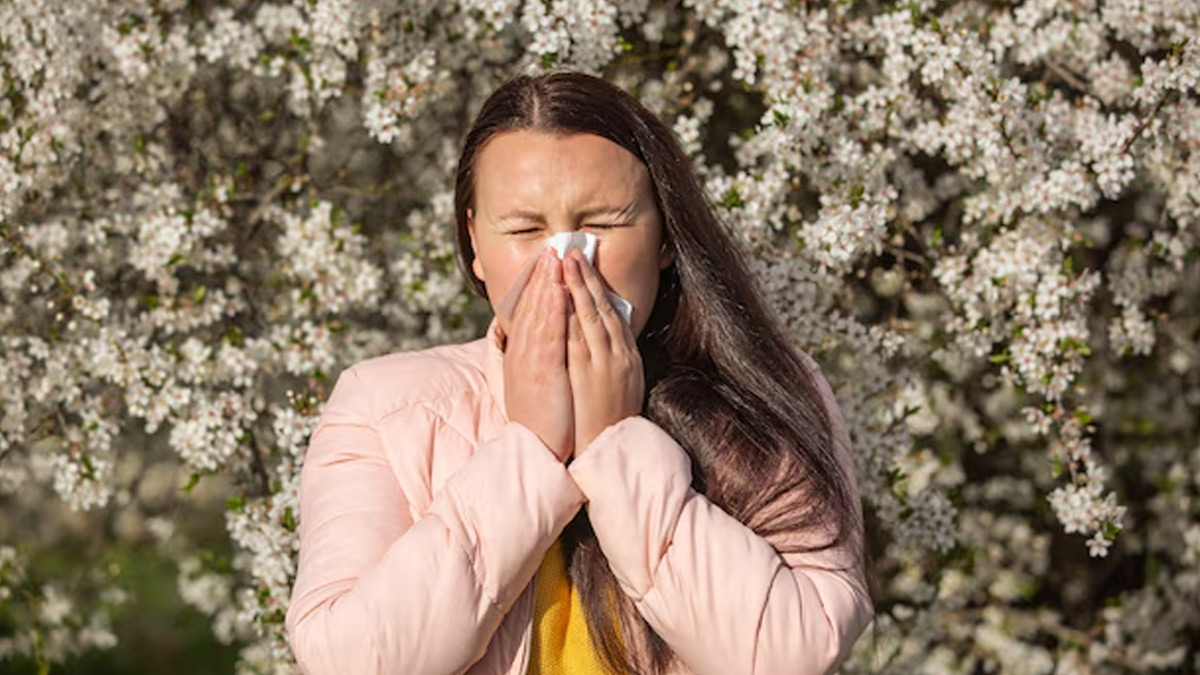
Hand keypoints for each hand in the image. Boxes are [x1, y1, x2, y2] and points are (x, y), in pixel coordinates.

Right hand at [503, 248, 573, 461]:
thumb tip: (556, 342)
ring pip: (538, 314)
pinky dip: (552, 310)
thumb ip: (547, 359)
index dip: (540, 284)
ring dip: (546, 283)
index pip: (532, 312)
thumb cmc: (546, 419)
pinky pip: (547, 334)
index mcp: (526, 354)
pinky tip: (557, 290)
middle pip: (533, 307)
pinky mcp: (540, 371)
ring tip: (554, 257)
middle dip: (543, 275)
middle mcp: (525, 353)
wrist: (541, 448)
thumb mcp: (542, 383)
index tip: (550, 262)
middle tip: (552, 247)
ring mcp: (531, 361)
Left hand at [563, 249, 643, 456]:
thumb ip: (613, 360)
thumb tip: (606, 339)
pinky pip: (577, 339)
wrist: (610, 449)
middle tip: (572, 251)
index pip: (611, 313)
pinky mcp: (588, 375)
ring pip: (590, 317)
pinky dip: (569, 315)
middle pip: (601, 308)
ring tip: (565, 263)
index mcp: (626, 356)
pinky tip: (560, 297)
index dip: (597, 286)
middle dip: (587, 277)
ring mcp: (604, 364)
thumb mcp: (623, 385)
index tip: (585, 265)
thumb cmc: (613, 421)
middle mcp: (618, 355)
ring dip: (578, 287)